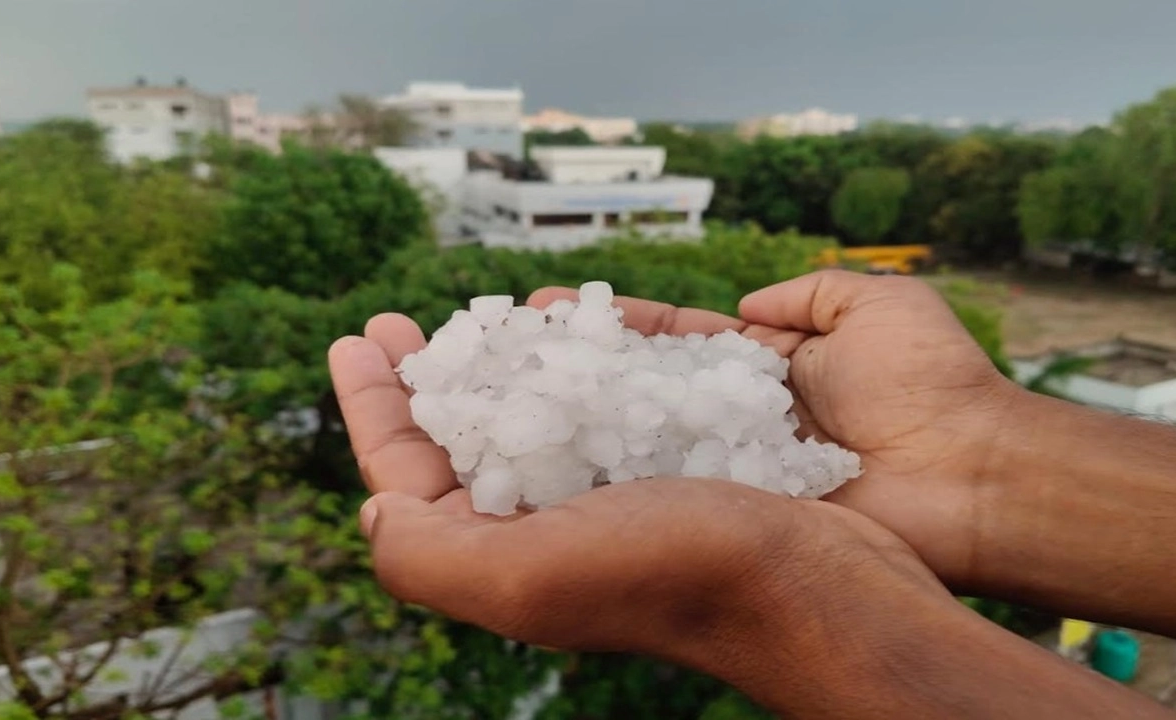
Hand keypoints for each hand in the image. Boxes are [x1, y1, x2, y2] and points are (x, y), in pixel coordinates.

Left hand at [326, 314, 953, 714]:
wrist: (819, 587)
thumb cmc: (678, 575)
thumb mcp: (527, 575)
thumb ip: (428, 553)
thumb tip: (373, 511)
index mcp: (503, 558)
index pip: (406, 477)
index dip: (372, 407)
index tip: (356, 337)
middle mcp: (547, 532)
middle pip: (463, 442)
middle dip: (430, 379)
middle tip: (404, 323)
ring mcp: (607, 498)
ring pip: (534, 415)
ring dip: (503, 363)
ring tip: (488, 315)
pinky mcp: (664, 469)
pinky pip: (606, 403)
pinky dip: (582, 362)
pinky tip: (577, 328)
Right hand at [529, 271, 1020, 588]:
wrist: (971, 475)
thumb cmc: (931, 382)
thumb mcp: (875, 305)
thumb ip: (811, 293)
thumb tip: (748, 307)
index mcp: (768, 368)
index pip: (675, 341)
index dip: (618, 326)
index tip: (555, 312)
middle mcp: (738, 419)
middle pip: (643, 388)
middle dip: (581, 368)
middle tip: (514, 350)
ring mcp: (735, 468)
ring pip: (645, 438)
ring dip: (583, 418)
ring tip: (515, 396)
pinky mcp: (742, 510)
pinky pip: (674, 486)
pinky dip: (621, 474)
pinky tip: (560, 459)